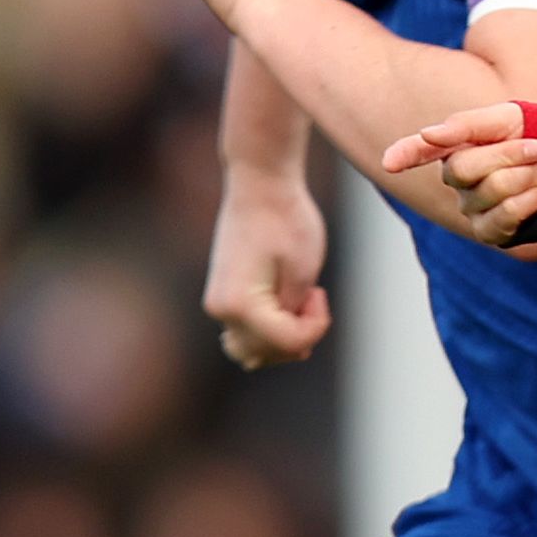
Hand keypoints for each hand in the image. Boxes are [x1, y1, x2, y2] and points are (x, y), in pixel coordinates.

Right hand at [206, 166, 331, 366]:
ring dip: (282, 337)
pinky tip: (286, 301)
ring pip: (252, 348)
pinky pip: (244, 331)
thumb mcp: (303, 270)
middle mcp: (221, 310)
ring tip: (297, 299)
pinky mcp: (222, 296)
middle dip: (298, 334)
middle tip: (310, 294)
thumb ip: (296, 314)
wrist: (258, 184)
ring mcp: (217, 305)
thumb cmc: (285, 220)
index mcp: (241, 304)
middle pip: (267, 353)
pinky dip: (269, 328)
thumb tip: (293, 347)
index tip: (319, 293)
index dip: (315, 326)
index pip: (287, 342)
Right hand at [383, 102, 536, 249]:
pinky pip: (506, 216)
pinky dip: (534, 197)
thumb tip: (429, 134)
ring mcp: (473, 210)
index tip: (389, 163)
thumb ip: (468, 125)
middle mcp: (458, 182)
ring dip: (531, 175)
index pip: (422, 150)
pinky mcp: (494, 233)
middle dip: (510, 155)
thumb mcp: (509, 119)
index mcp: (457, 148)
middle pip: (464, 168)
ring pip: (491, 191)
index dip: (406, 154)